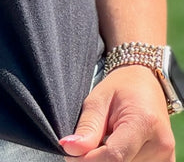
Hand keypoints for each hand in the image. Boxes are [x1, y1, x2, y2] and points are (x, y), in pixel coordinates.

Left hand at [59, 65, 175, 159]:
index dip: (88, 159)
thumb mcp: (98, 99)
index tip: (71, 155)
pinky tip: (120, 146)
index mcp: (144, 122)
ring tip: (110, 138)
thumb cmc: (121, 88)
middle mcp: (160, 143)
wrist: (146, 84)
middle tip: (92, 140)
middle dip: (99, 157)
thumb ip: (87, 127)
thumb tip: (71, 149)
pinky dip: (124, 160)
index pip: (114, 156)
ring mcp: (167, 155)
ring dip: (111, 159)